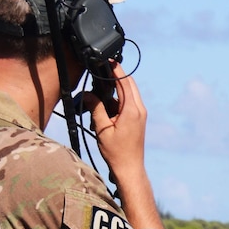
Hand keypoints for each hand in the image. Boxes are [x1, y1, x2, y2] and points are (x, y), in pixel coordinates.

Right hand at [86, 64, 163, 228]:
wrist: (130, 168)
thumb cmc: (116, 152)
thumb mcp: (102, 128)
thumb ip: (96, 108)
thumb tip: (88, 94)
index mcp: (132, 109)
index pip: (125, 81)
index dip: (115, 69)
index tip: (106, 59)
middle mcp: (139, 109)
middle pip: (128, 84)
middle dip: (114, 76)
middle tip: (100, 69)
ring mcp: (140, 115)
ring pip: (127, 94)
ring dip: (114, 89)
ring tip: (98, 91)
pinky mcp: (137, 120)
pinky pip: (127, 103)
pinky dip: (116, 100)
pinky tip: (103, 106)